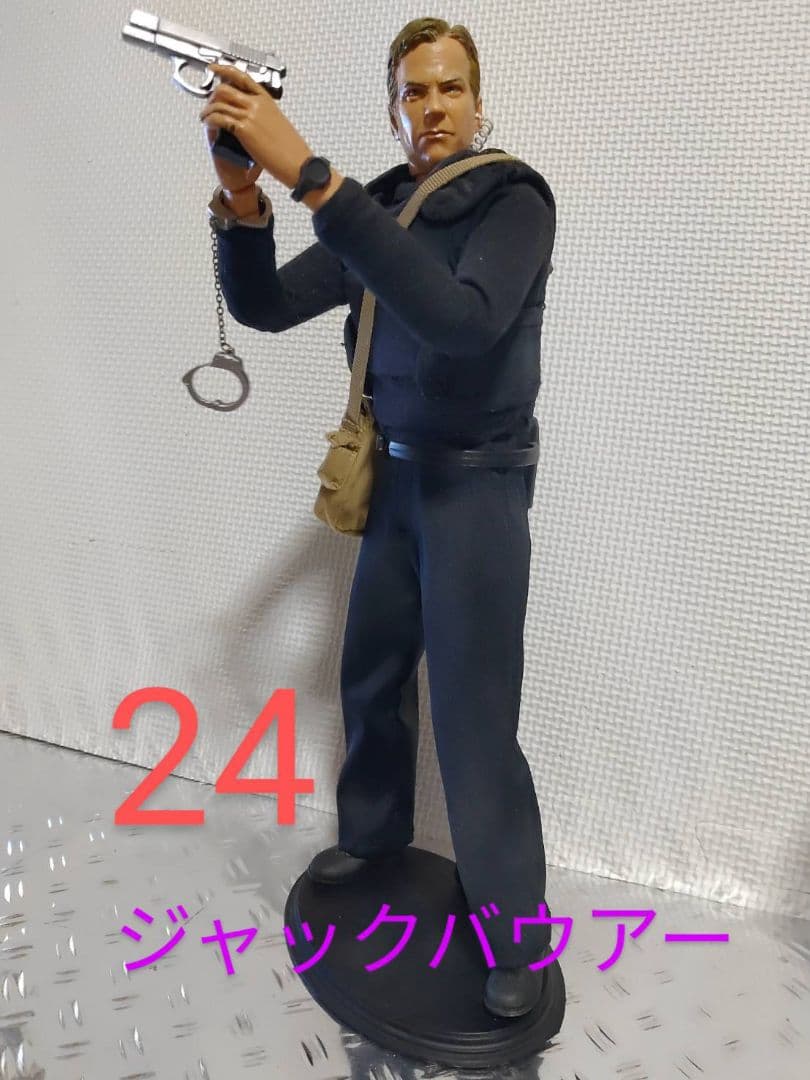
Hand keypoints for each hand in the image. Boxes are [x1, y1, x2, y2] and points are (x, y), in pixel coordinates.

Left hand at [200, 62, 313, 191]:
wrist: (297, 163)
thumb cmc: (291, 149)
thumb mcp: (278, 123)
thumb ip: (264, 115)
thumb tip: (253, 117)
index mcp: (266, 100)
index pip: (242, 77)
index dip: (224, 69)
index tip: (213, 68)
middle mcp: (257, 104)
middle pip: (226, 88)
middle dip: (212, 95)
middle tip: (208, 103)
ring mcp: (250, 115)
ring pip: (220, 103)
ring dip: (208, 109)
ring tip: (205, 117)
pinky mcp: (244, 129)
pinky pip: (220, 118)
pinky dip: (210, 119)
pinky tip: (208, 123)